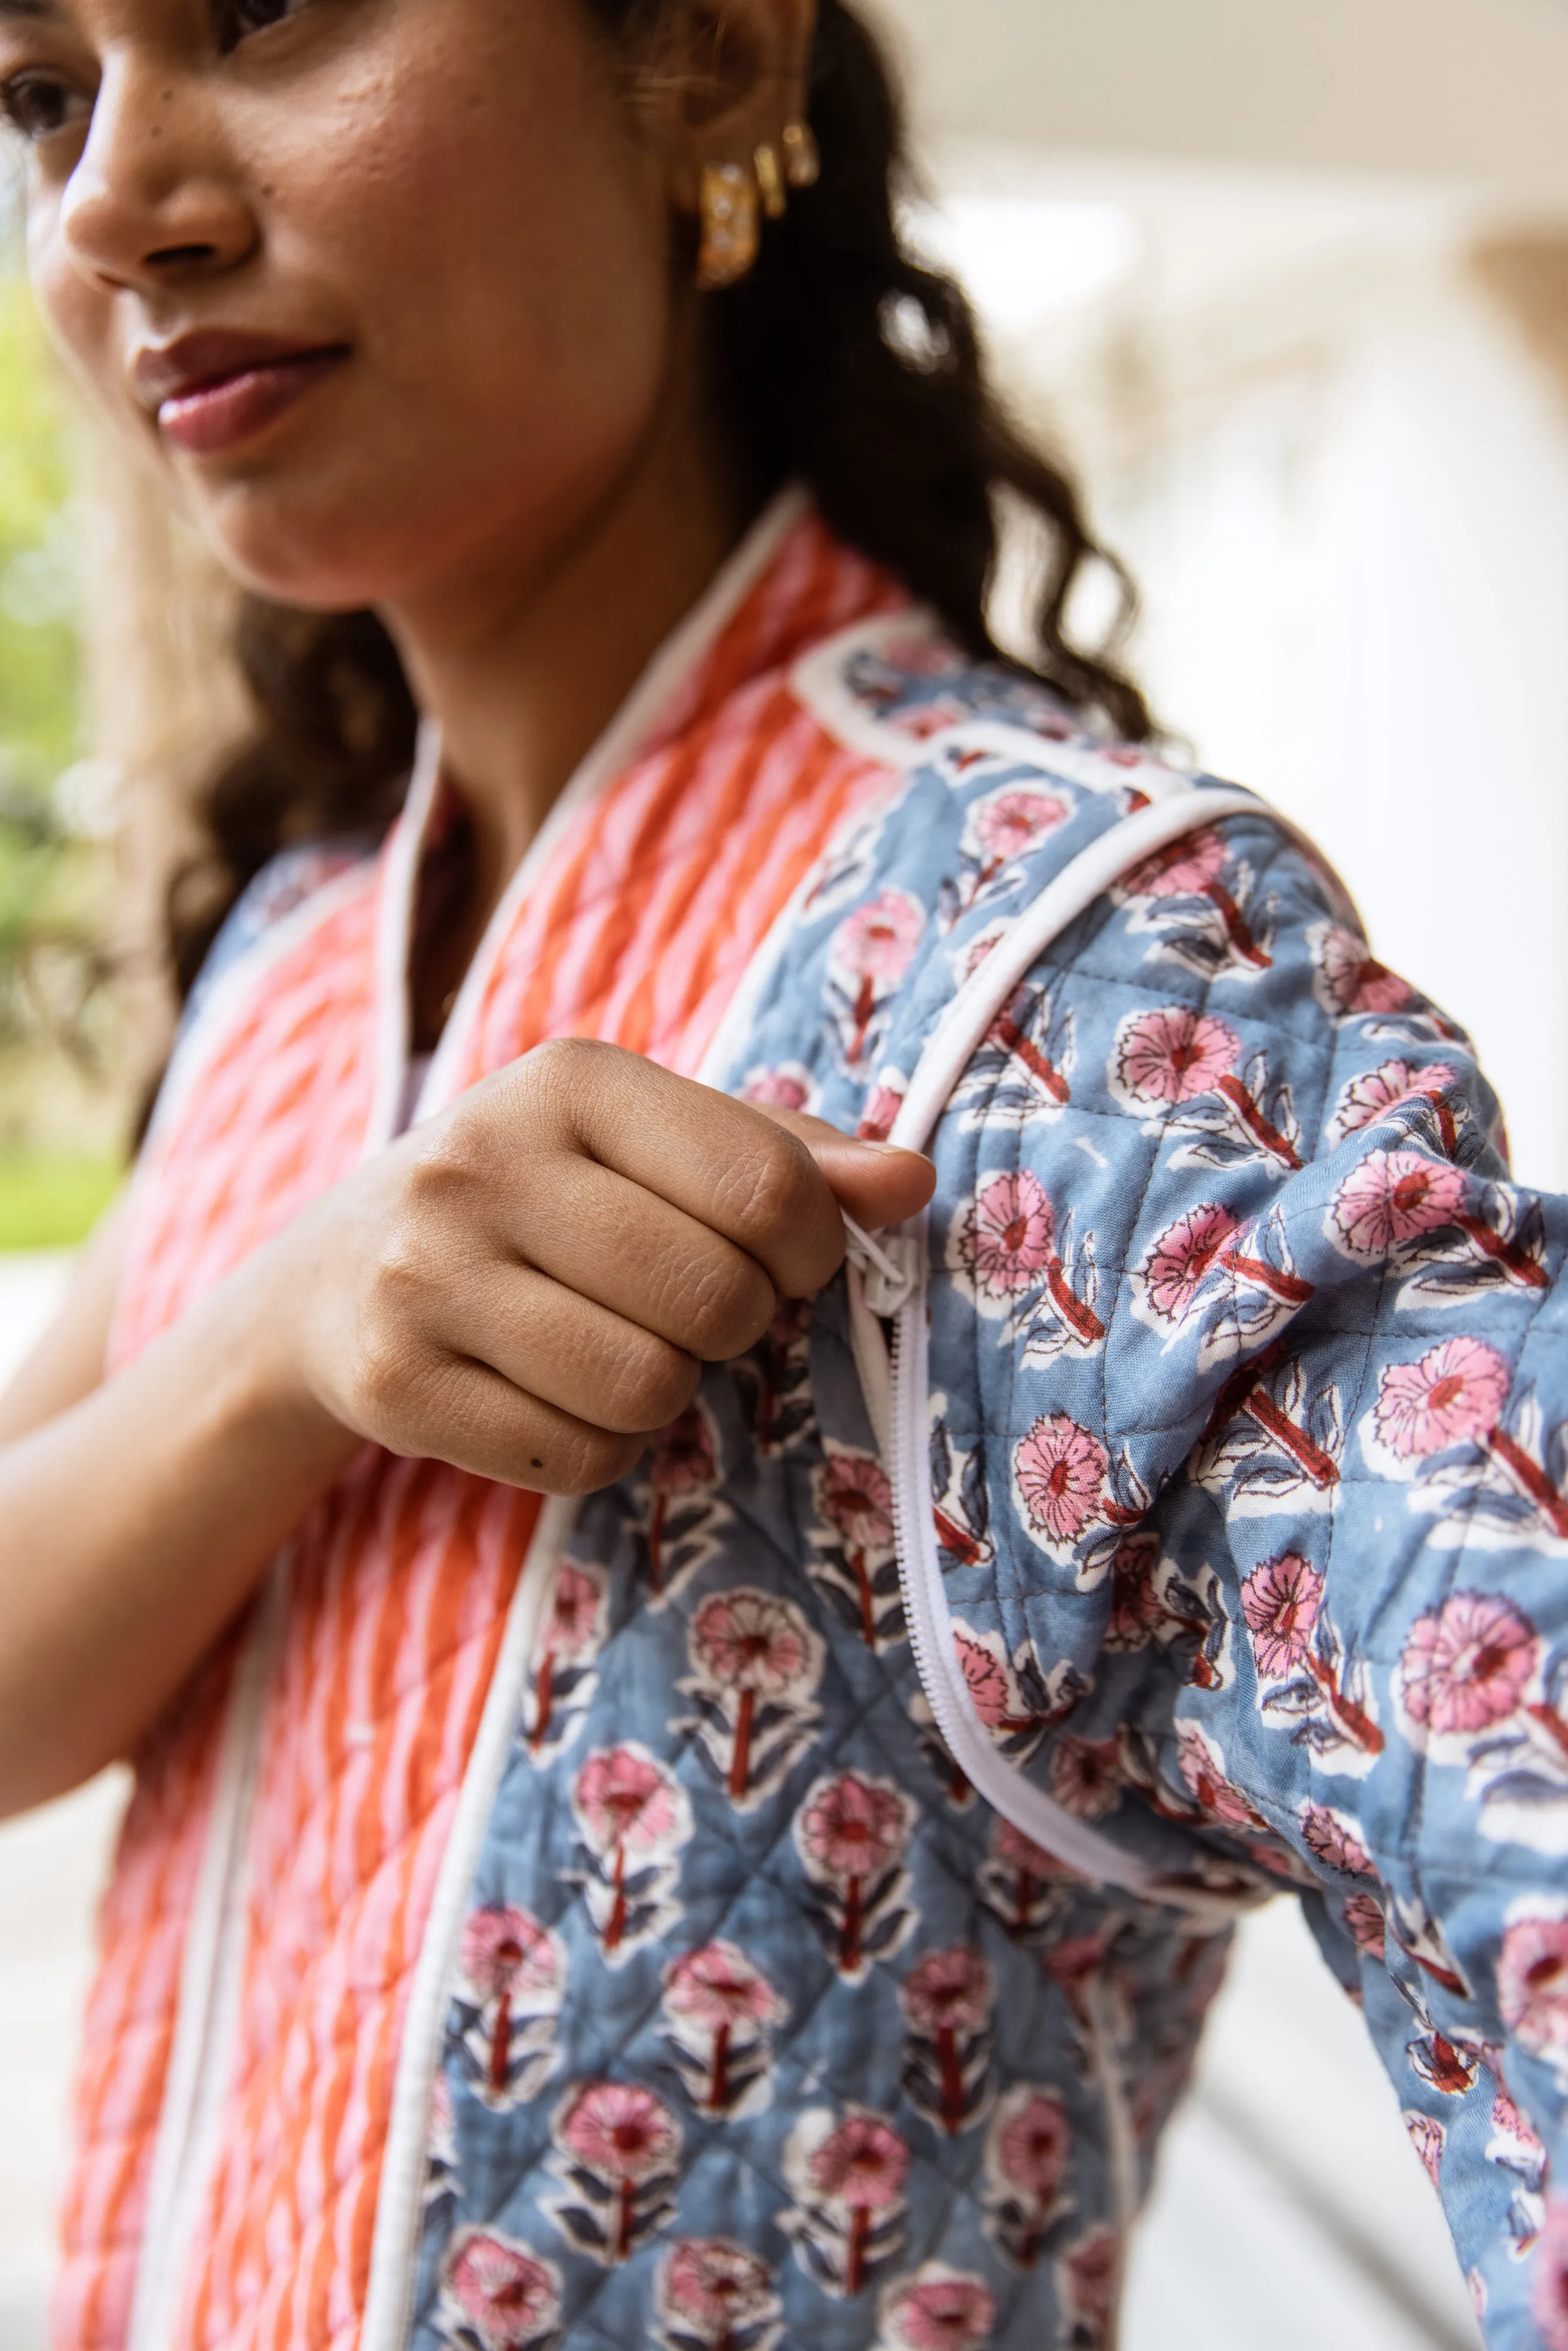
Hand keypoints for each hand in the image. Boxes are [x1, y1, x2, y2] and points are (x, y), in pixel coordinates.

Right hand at [275, 1039, 933, 1494]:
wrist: (335, 1273)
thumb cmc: (541, 1195)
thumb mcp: (651, 1144)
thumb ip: (790, 1157)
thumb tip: (912, 1182)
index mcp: (568, 1078)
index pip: (764, 1184)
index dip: (815, 1248)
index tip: (792, 1260)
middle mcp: (481, 1161)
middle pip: (714, 1297)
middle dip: (739, 1325)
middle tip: (698, 1313)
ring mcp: (425, 1273)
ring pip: (647, 1387)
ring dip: (668, 1393)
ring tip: (623, 1349)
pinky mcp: (393, 1380)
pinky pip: (577, 1457)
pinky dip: (600, 1449)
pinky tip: (559, 1395)